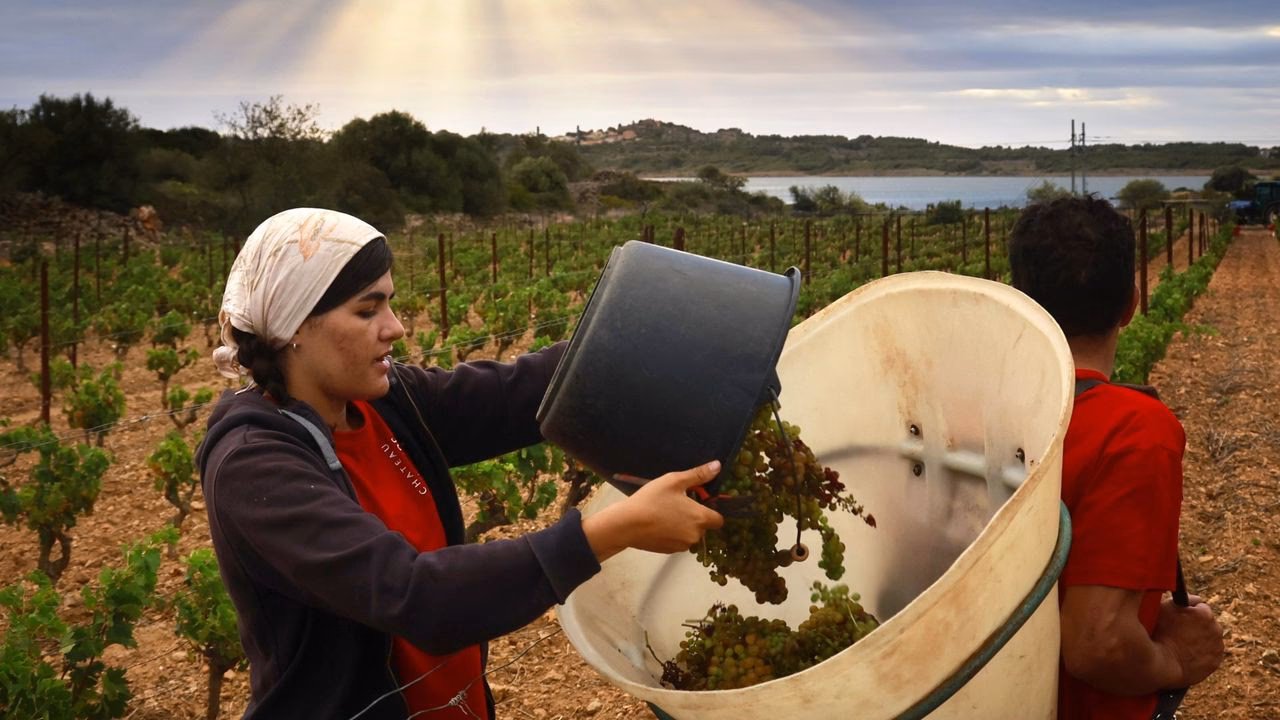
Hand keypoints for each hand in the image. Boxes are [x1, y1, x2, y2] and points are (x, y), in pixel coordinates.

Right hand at [581, 461, 724, 561]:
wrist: (626, 524)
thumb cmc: (651, 500)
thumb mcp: (674, 481)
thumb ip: (698, 475)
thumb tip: (717, 465)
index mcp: (700, 518)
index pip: (719, 520)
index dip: (712, 510)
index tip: (699, 502)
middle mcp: (695, 535)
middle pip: (703, 527)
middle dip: (694, 517)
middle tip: (677, 504)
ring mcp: (682, 546)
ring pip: (689, 534)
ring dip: (683, 526)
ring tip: (665, 513)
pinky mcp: (669, 551)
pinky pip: (677, 541)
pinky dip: (672, 534)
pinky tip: (658, 524)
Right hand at [1153, 594, 1224, 686]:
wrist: (1162, 664)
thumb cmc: (1158, 632)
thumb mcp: (1163, 607)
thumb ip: (1180, 597)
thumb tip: (1188, 596)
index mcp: (1204, 613)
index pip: (1199, 605)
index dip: (1186, 610)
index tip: (1177, 616)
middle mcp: (1216, 628)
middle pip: (1206, 621)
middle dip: (1195, 624)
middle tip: (1178, 631)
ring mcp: (1217, 646)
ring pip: (1209, 637)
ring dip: (1199, 638)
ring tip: (1181, 644)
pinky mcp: (1216, 661)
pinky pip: (1210, 653)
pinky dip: (1202, 653)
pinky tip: (1188, 654)